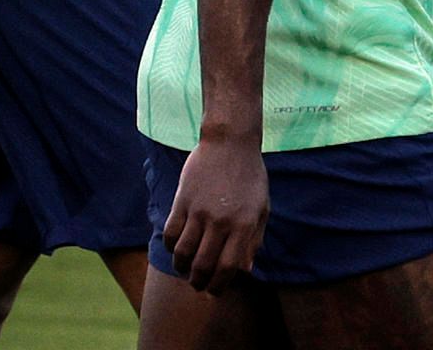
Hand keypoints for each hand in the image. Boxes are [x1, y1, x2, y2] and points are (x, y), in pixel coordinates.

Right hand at [162, 135, 268, 292]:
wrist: (230, 142)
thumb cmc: (250, 176)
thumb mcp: (262, 208)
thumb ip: (254, 240)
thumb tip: (244, 270)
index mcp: (244, 225)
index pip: (228, 268)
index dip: (219, 286)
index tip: (214, 290)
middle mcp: (221, 221)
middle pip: (203, 266)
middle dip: (199, 283)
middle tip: (197, 285)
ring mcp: (200, 211)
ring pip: (183, 253)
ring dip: (182, 268)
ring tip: (185, 269)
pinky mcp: (183, 200)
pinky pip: (170, 233)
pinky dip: (170, 246)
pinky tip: (176, 247)